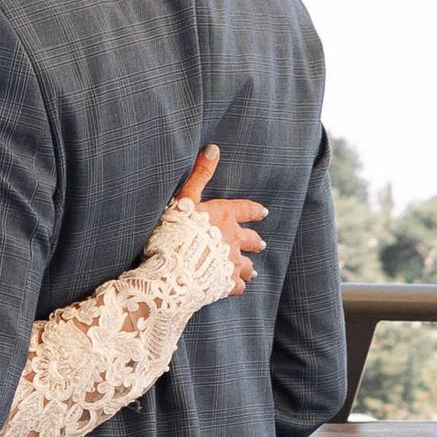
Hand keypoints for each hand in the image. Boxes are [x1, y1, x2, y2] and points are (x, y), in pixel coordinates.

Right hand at [173, 144, 265, 295]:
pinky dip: (238, 286)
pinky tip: (237, 288)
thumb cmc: (176, 232)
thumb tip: (214, 148)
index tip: (263, 213)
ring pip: (246, 266)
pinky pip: (237, 286)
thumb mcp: (186, 198)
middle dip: (255, 242)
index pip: (246, 210)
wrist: (174, 269)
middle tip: (261, 244)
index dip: (254, 211)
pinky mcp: (225, 284)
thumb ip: (200, 174)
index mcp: (224, 217)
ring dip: (249, 267)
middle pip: (250, 240)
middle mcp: (233, 240)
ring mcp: (231, 263)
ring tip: (252, 271)